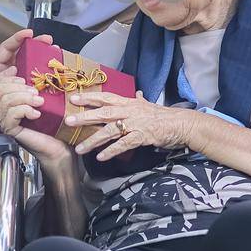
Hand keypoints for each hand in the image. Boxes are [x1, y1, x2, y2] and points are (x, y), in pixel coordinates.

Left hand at [0, 29, 47, 140]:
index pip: (7, 49)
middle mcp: (6, 76)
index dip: (18, 39)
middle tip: (50, 43)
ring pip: (31, 71)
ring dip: (42, 65)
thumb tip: (14, 71)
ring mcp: (16, 87)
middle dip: (37, 48)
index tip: (30, 33)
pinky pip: (33, 87)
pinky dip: (42, 83)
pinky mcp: (23, 98)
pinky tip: (50, 81)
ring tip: (53, 58)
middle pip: (23, 57)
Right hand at [0, 75, 74, 168]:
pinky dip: (25, 110)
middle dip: (19, 87)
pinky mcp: (10, 130)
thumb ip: (37, 88)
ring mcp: (7, 120)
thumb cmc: (55, 125)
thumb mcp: (46, 100)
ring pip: (5, 100)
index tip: (27, 81)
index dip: (12, 78)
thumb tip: (34, 74)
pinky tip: (36, 114)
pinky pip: (11, 114)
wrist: (59, 147)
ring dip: (24, 98)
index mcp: (12, 100)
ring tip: (39, 103)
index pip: (1, 83)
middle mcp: (6, 110)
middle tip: (36, 93)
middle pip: (0, 90)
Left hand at [66, 92, 191, 162]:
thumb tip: (137, 93)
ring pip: (110, 131)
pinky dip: (111, 151)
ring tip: (80, 148)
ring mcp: (135, 123)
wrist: (181, 124)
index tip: (73, 98)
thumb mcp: (148, 105)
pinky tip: (100, 157)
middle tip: (68, 120)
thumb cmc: (163, 116)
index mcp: (129, 102)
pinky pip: (123, 144)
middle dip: (85, 116)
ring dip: (93, 140)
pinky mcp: (141, 136)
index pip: (105, 97)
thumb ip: (139, 101)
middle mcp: (129, 110)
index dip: (89, 97)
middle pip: (103, 112)